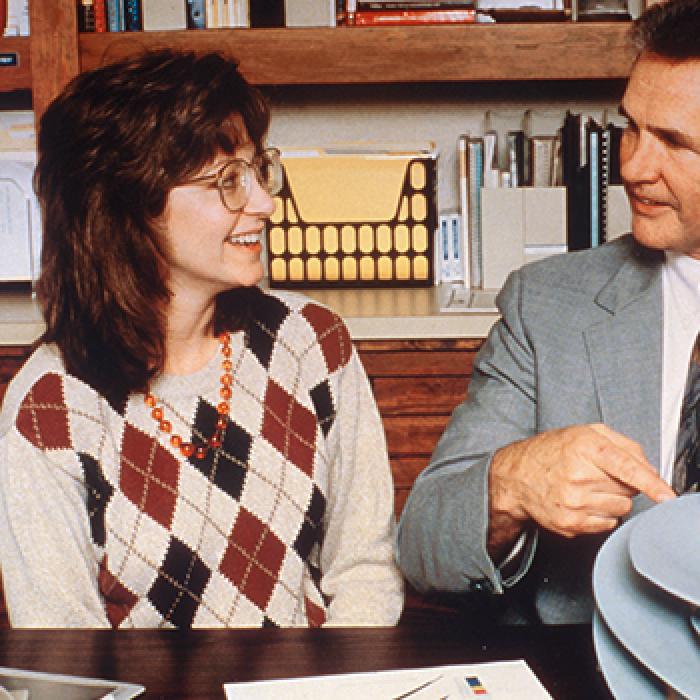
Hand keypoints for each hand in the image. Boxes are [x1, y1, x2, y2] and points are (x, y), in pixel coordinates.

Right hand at [488, 423, 674, 542]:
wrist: (516, 477)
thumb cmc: (550, 453)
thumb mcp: (584, 433)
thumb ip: (622, 445)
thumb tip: (648, 468)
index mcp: (583, 449)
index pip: (625, 467)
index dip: (650, 482)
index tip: (665, 495)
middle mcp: (578, 477)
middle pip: (628, 489)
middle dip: (622, 483)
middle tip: (599, 475)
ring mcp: (573, 503)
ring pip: (621, 508)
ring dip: (612, 500)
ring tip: (588, 488)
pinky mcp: (570, 524)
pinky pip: (607, 524)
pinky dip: (601, 514)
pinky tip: (582, 502)